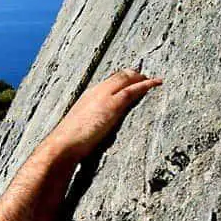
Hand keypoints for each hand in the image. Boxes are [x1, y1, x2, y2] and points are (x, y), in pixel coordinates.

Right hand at [46, 69, 162, 161]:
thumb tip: (95, 132)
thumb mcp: (80, 129)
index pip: (108, 82)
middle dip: (133, 75)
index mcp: (87, 97)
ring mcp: (104, 96)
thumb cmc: (69, 143)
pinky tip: (156, 83)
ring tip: (154, 80)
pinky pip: (132, 90)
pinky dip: (146, 85)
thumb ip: (90, 124)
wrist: (63, 144)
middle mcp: (95, 92)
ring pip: (126, 79)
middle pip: (118, 77)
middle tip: (146, 78)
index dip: (121, 80)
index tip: (131, 81)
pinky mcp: (112, 104)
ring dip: (141, 78)